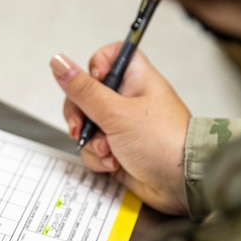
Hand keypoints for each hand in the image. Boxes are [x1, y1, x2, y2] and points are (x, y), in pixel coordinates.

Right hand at [50, 45, 191, 214]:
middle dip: (81, 115)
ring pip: (87, 126)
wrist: (181, 184)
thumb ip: (83, 89)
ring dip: (92, 141)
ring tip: (109, 151)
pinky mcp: (118, 150)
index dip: (94, 67)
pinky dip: (99, 158)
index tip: (92, 82)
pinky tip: (114, 163)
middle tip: (81, 127)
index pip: (109, 57)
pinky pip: (94, 149)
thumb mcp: (116, 112)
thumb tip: (59, 62)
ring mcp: (123, 126)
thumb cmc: (163, 142)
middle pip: (86, 96)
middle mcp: (128, 101)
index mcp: (136, 80)